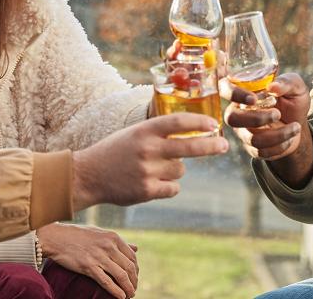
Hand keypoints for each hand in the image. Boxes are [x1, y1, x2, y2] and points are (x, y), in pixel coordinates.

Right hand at [38, 223, 138, 297]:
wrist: (55, 237)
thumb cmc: (77, 235)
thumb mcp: (100, 233)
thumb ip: (117, 242)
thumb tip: (136, 248)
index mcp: (113, 237)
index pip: (132, 257)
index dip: (136, 270)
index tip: (134, 278)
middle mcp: (109, 246)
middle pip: (129, 268)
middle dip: (134, 281)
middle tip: (133, 289)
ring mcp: (99, 256)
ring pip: (121, 276)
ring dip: (128, 288)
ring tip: (129, 295)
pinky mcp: (88, 266)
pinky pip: (107, 282)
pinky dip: (116, 291)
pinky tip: (121, 297)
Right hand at [72, 114, 227, 209]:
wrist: (89, 174)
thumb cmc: (116, 151)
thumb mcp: (135, 133)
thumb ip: (159, 132)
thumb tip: (195, 132)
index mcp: (144, 130)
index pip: (178, 122)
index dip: (199, 123)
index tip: (214, 125)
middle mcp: (147, 149)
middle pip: (189, 147)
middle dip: (211, 146)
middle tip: (224, 146)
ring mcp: (147, 171)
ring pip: (180, 170)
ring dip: (174, 170)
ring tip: (153, 169)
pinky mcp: (146, 191)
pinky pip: (173, 188)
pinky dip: (168, 186)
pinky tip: (152, 182)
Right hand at [225, 73, 309, 160]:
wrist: (299, 123)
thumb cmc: (292, 99)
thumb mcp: (295, 86)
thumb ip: (286, 83)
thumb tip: (273, 87)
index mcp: (244, 91)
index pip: (224, 88)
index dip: (233, 94)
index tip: (254, 99)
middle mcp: (238, 111)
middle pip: (232, 118)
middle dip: (256, 118)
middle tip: (277, 114)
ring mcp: (243, 131)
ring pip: (252, 138)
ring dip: (277, 134)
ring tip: (295, 126)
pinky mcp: (252, 148)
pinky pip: (261, 152)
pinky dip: (280, 146)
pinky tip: (291, 137)